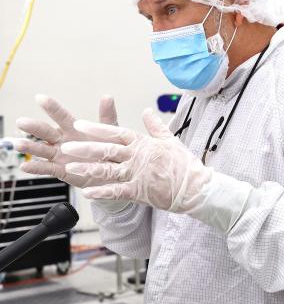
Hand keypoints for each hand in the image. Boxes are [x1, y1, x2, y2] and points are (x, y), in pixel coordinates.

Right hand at [14, 94, 121, 187]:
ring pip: (41, 149)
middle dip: (33, 127)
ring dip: (29, 147)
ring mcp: (59, 155)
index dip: (51, 107)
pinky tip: (25, 166)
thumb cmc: (110, 150)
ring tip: (18, 144)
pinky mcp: (60, 170)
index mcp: (74, 128)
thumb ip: (107, 116)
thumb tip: (108, 96)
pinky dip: (35, 168)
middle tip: (21, 122)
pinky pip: (46, 169)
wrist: (113, 172)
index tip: (40, 98)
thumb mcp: (111, 132)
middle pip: (46, 131)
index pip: (61, 116)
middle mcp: (63, 140)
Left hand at [63, 108, 212, 212]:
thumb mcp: (171, 140)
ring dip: (88, 169)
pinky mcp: (139, 191)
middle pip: (107, 150)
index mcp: (144, 143)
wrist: (196, 187)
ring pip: (108, 170)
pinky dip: (102, 192)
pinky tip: (87, 192)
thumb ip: (156, 126)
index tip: (80, 124)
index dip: (97, 129)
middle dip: (85, 148)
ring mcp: (138, 174)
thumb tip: (147, 111)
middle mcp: (138, 157)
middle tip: (67, 146)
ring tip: (70, 168)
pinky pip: (117, 191)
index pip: (117, 132)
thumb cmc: (185, 165)